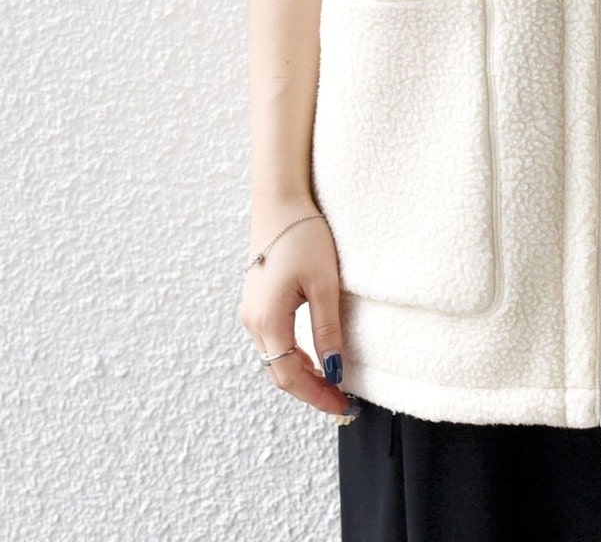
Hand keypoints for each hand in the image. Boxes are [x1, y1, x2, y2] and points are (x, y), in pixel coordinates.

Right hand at [239, 197, 355, 417]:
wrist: (280, 202)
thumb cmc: (303, 237)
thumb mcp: (324, 284)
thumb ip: (327, 330)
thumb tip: (333, 370)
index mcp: (267, 320)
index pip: (289, 375)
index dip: (315, 396)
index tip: (341, 406)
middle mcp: (252, 321)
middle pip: (279, 371)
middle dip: (309, 390)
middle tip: (340, 400)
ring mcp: (251, 312)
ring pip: (274, 358)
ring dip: (301, 374)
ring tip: (331, 382)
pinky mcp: (256, 302)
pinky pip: (272, 341)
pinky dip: (292, 356)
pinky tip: (313, 357)